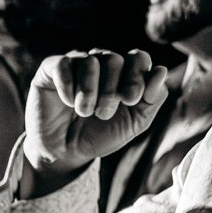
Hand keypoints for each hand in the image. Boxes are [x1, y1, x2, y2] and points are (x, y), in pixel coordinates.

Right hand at [20, 49, 171, 194]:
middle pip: (114, 59)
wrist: (64, 153)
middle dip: (112, 90)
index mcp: (124, 73)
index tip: (131, 101)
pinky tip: (67, 103)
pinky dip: (68, 85)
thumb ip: (152, 99)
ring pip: (90, 60)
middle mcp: (101, 64)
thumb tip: (161, 71)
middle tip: (103, 114)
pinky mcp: (50, 70)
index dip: (137, 77)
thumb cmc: (100, 136)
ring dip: (90, 90)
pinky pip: (63, 65)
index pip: (138, 58)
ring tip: (84, 112)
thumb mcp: (134, 123)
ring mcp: (76, 65)